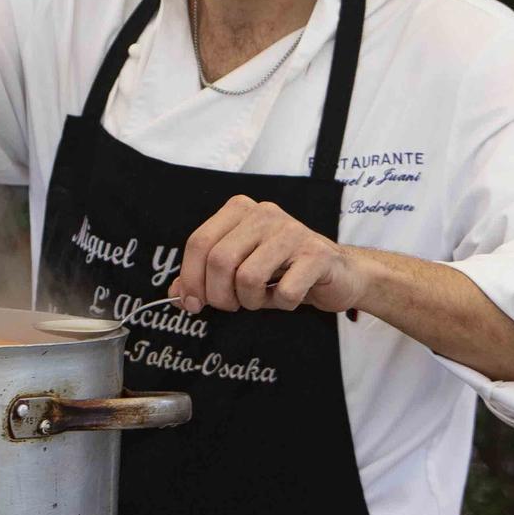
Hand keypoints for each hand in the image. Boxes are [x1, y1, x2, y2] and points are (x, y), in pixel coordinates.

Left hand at [175, 196, 368, 313]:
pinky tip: (289, 295)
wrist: (337, 274)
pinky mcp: (317, 254)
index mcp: (239, 210)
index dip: (190, 278)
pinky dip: (281, 304)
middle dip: (218, 295)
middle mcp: (264, 213)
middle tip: (231, 304)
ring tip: (262, 297)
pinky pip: (284, 292)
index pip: (198, 242)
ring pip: (248, 277)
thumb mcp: (237, 271)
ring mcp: (292, 231)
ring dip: (250, 301)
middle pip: (219, 260)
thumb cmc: (283, 271)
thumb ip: (204, 278)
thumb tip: (176, 294)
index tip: (193, 302)